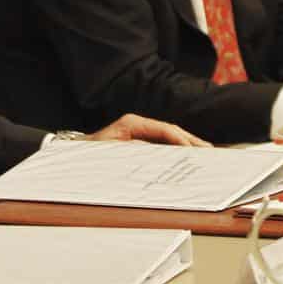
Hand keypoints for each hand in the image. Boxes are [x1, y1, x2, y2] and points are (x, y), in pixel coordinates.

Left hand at [83, 114, 209, 145]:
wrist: (74, 156)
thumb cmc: (89, 154)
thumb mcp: (111, 154)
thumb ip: (135, 153)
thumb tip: (160, 156)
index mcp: (131, 124)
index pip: (163, 129)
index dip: (180, 140)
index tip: (193, 150)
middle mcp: (137, 125)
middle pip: (170, 131)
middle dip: (190, 142)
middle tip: (209, 153)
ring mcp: (139, 133)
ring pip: (169, 138)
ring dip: (187, 147)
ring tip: (205, 156)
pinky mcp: (140, 142)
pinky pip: (163, 145)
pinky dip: (177, 152)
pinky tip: (188, 160)